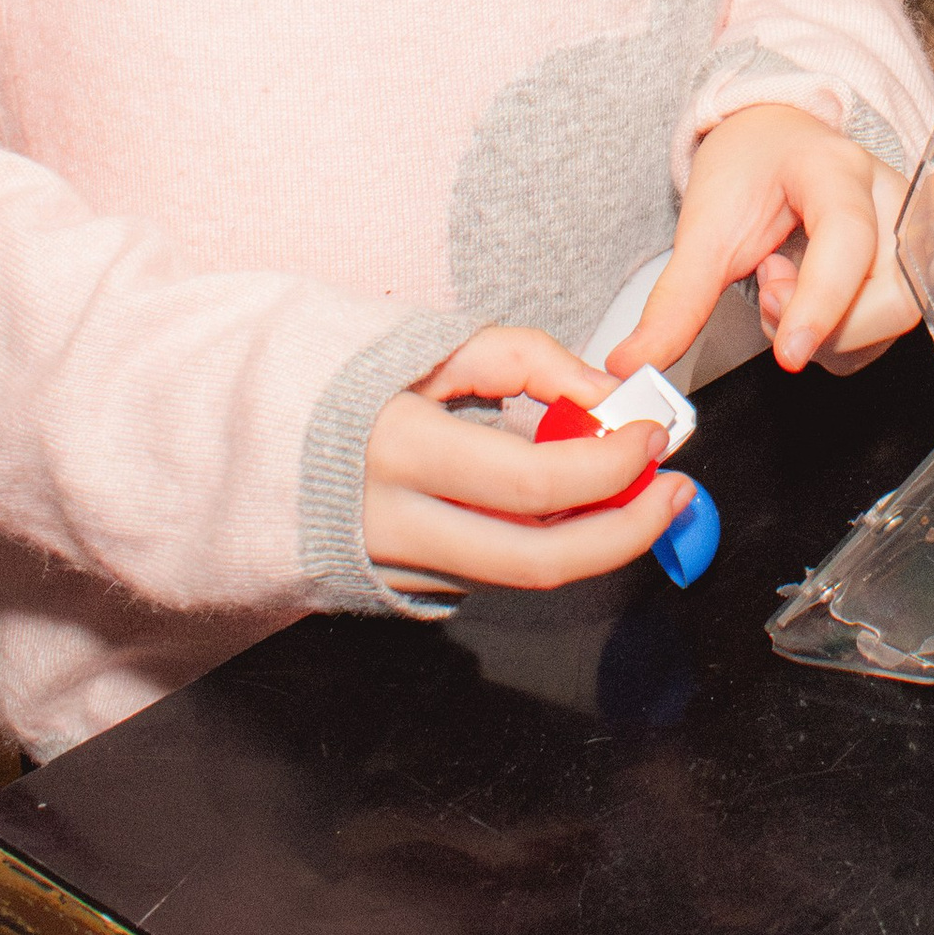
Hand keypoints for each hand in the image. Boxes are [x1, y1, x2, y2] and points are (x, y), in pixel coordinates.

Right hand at [364, 327, 689, 595]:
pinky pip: (493, 571)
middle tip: (674, 494)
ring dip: (595, 539)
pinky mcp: (403, 589)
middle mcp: (395, 523)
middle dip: (626, 532)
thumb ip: (528, 362)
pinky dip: (545, 540)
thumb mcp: (439, 345)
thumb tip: (602, 393)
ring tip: (638, 493)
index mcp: (400, 448)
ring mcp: (397, 568)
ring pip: (520, 574)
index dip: (611, 466)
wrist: (259, 441)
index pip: (533, 482)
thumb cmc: (354, 382)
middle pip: (537, 561)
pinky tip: (568, 505)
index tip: (654, 435)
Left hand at [611, 102, 915, 378]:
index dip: (822, 300)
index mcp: (837, 170)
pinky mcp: (907, 269)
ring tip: (784, 283)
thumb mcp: (703, 224)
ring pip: (887, 324)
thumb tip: (634, 364)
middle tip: (770, 288)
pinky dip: (836, 335)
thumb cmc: (750, 166)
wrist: (774, 140)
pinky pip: (880, 333)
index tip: (789, 352)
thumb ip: (674, 300)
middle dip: (821, 322)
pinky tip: (807, 296)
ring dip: (825, 331)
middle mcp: (888, 200)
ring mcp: (906, 235)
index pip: (849, 240)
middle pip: (887, 297)